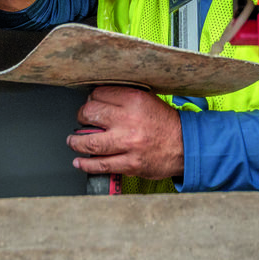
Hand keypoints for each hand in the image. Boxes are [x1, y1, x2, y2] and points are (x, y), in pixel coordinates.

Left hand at [68, 87, 183, 180]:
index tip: (90, 103)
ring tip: (73, 141)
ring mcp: (128, 144)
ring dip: (76, 142)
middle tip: (81, 119)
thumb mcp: (148, 100)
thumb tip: (98, 100)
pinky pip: (101, 165)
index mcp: (134, 100)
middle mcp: (129, 121)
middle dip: (81, 117)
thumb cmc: (166, 124)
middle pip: (90, 114)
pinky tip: (79, 161)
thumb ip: (124, 98)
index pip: (100, 94)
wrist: (185, 146)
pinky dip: (86, 164)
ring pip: (90, 142)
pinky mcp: (130, 164)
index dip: (91, 98)